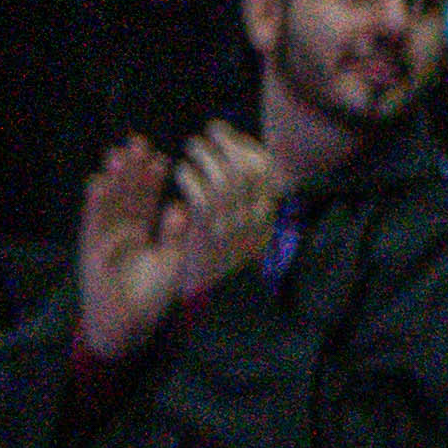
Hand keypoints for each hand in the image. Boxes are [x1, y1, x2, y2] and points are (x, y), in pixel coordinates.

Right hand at [71, 137, 186, 363]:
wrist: (127, 324)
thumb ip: (175, 236)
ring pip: (109, 201)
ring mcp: (105, 236)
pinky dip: (96, 203)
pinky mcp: (91, 247)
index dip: (152, 178)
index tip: (160, 156)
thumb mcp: (172, 263)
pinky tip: (99, 182)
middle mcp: (122, 228)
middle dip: (130, 169)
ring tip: (117, 155)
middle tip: (136, 142)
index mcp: (144, 231)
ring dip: (111, 179)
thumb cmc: (151, 296)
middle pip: (126, 193)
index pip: (148, 198)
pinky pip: (94, 221)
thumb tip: (181, 206)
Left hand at [169, 124, 281, 306]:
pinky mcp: (207, 239)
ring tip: (192, 148)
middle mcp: (255, 225)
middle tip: (210, 132)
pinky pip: (203, 198)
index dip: (250, 149)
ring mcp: (233, 231)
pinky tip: (178, 172)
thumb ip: (243, 204)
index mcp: (265, 222)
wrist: (209, 314)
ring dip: (208, 155)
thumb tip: (243, 164)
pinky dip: (191, 177)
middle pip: (251, 171)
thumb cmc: (218, 269)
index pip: (269, 175)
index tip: (231, 137)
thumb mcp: (240, 235)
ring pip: (228, 179)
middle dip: (230, 144)